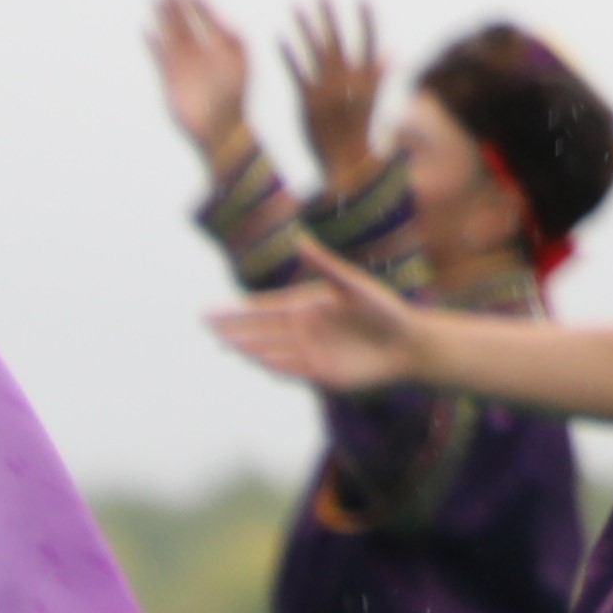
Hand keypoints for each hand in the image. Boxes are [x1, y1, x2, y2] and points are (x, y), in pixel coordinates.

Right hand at [148, 0, 254, 155]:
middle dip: (177, 3)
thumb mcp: (242, 65)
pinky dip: (154, 42)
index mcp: (220, 46)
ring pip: (171, 33)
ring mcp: (184, 63)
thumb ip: (237, 42)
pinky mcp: (171, 77)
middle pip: (185, 21)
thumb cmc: (236, 96)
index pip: (206, 17)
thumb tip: (230, 21)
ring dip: (164, 16)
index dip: (198, 2)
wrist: (222, 126)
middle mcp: (200, 51)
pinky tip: (147, 28)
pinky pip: (160, 55)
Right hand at [206, 237, 423, 392]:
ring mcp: (310, 352)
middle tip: (206, 328)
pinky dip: (272, 363)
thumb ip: (325, 265)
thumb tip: (298, 240)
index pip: (265, 308)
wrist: (407, 344)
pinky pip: (290, 369)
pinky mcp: (320, 373)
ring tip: (225, 343)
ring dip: (249, 347)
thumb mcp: (352, 284)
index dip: (238, 311)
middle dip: (235, 329)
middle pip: (261, 330)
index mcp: (309, 306)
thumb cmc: (384, 309)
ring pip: (271, 350)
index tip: (210, 312)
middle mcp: (304, 330)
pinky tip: (255, 358)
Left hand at [283, 0, 390, 195]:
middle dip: (330, 13)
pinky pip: (295, 73)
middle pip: (338, 39)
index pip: (368, 40)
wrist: (347, 170)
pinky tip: (278, 36)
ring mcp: (325, 90)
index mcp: (366, 80)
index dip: (366, 17)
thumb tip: (393, 51)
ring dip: (305, 26)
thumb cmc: (361, 135)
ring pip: (314, 50)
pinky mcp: (305, 102)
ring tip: (296, 3)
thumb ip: (380, 76)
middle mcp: (346, 81)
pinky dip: (287, 54)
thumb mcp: (373, 102)